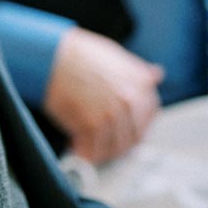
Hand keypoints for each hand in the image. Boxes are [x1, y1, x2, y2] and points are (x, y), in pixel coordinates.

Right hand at [43, 27, 162, 163]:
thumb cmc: (78, 54)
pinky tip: (76, 147)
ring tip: (88, 146)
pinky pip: (94, 151)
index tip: (126, 128)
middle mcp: (132, 100)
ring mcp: (113, 114)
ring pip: (115, 148)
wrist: (50, 56)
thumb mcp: (115, 55)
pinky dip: (85, 153)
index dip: (137, 124)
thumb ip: (136, 71)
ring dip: (102, 152)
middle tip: (103, 142)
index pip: (149, 114)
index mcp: (141, 82)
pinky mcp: (93, 125)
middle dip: (119, 143)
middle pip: (134, 136)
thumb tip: (157, 74)